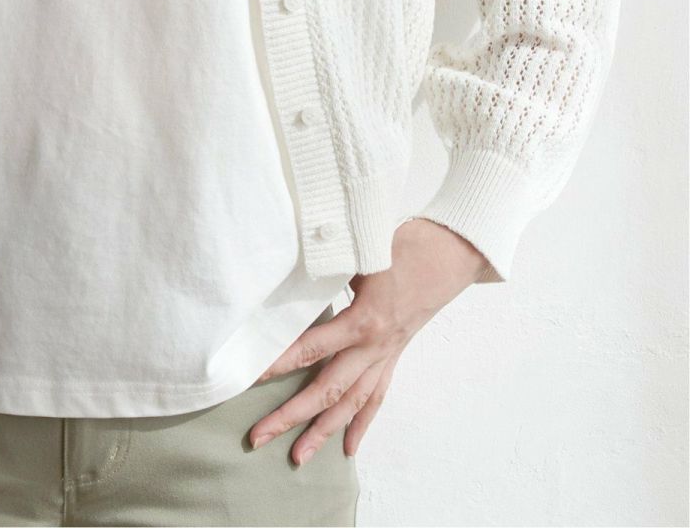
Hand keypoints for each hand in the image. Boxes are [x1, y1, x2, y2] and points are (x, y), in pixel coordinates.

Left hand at [247, 217, 489, 462]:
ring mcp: (387, 355)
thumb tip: (285, 268)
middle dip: (291, 416)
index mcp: (365, 319)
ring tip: (297, 458)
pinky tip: (347, 448)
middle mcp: (375, 346)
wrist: (451, 253)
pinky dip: (361, 422)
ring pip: (352, 403)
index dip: (280, 363)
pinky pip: (376, 397)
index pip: (313, 348)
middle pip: (328, 390)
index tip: (250, 377)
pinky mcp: (394, 355)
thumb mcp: (360, 249)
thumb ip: (326, 265)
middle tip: (257, 437)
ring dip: (323, 431)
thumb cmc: (403, 244)